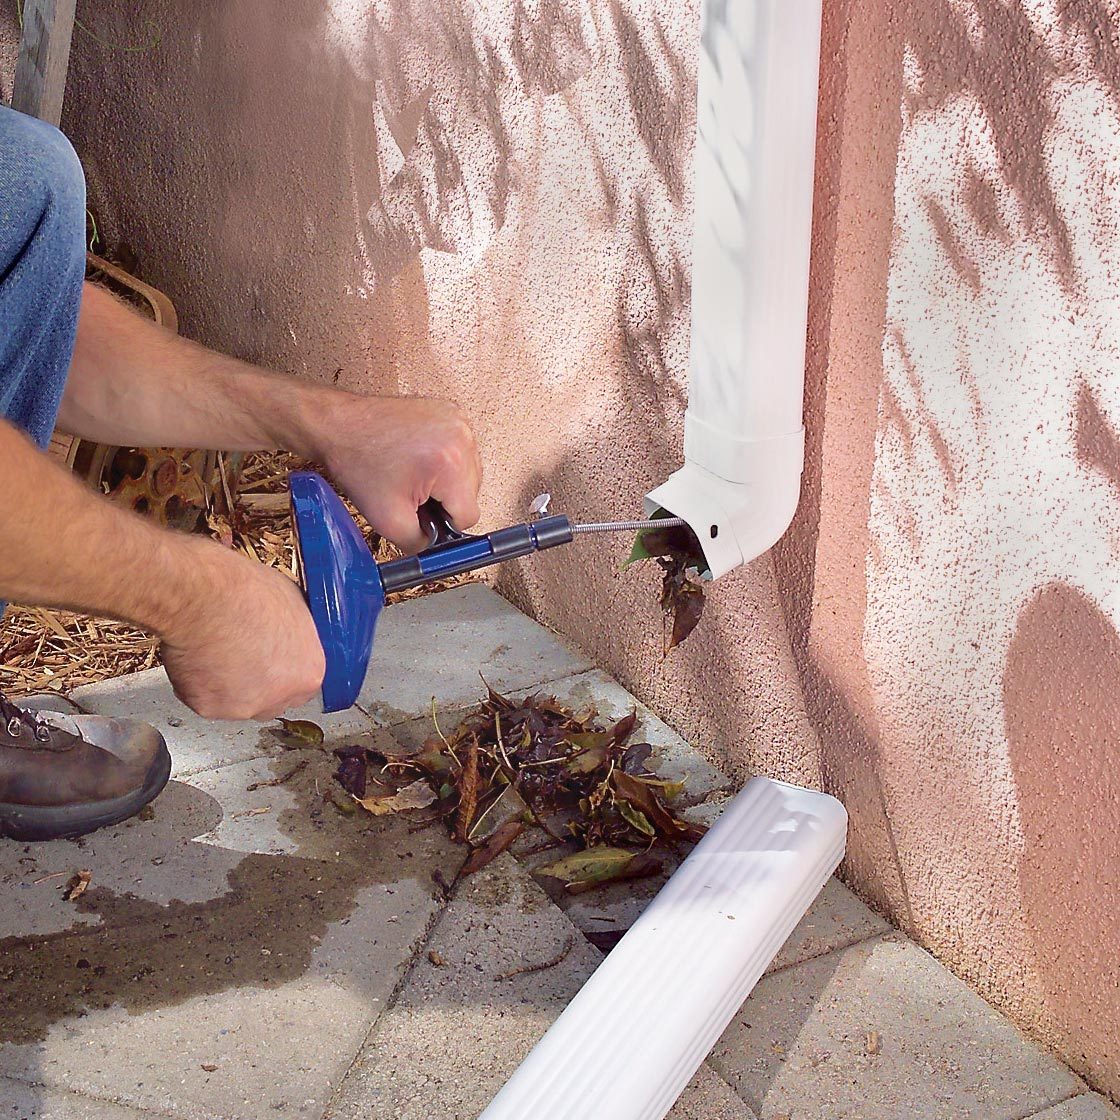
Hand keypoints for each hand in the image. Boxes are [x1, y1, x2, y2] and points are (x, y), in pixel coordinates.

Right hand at [159, 542, 324, 719]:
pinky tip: (202, 657)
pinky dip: (201, 684)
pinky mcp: (210, 708)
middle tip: (244, 653)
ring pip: (238, 701)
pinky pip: (206, 699)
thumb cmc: (245, 593)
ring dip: (230, 684)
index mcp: (308, 673)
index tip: (273, 659)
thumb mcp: (294, 603)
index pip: (303, 684)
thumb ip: (296, 632)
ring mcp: (244, 706)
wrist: (204, 598)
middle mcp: (281, 697)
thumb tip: (291, 631)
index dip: (285, 670)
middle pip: (272, 699)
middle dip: (260, 681)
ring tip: (220, 649)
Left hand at [317, 396, 481, 552]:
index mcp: (450, 463)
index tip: (421, 513)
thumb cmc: (358, 464)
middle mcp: (461, 437)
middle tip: (411, 491)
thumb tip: (440, 553)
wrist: (339, 426)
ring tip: (412, 473)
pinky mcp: (452, 413)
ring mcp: (459, 421)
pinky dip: (444, 460)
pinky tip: (419, 458)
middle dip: (443, 499)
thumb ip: (422, 545)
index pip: (469, 515)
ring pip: (468, 474)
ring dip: (445, 481)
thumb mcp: (389, 521)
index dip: (443, 522)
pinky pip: (461, 452)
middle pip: (471, 493)